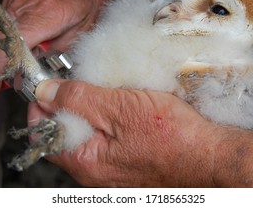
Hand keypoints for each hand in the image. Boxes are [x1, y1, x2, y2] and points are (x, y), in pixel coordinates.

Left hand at [29, 79, 252, 186]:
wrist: (210, 156)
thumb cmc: (171, 136)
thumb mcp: (119, 108)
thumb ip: (78, 99)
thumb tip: (45, 91)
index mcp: (85, 162)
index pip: (44, 133)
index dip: (42, 104)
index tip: (49, 82)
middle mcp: (93, 171)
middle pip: (65, 133)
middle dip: (68, 104)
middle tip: (80, 80)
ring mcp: (111, 168)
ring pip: (87, 134)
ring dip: (90, 109)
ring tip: (104, 89)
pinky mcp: (127, 161)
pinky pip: (106, 138)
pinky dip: (107, 118)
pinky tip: (120, 104)